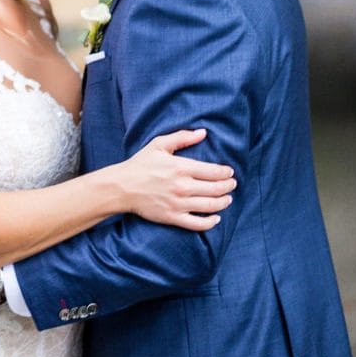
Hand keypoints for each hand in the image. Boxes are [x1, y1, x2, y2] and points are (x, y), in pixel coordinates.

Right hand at [120, 128, 235, 230]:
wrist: (122, 187)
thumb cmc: (141, 164)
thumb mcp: (159, 144)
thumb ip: (182, 137)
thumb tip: (203, 133)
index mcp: (181, 167)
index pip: (213, 171)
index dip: (226, 172)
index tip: (230, 172)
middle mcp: (183, 186)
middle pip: (216, 189)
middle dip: (228, 186)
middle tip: (232, 184)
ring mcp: (179, 204)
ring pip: (210, 206)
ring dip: (224, 202)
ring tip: (228, 199)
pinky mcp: (173, 218)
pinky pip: (198, 224)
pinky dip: (211, 222)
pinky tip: (216, 218)